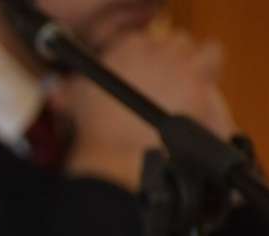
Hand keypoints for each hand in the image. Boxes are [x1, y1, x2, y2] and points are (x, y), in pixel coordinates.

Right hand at [52, 29, 236, 190]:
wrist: (119, 160)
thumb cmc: (97, 137)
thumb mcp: (74, 106)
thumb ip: (70, 90)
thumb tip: (57, 88)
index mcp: (120, 50)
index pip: (140, 42)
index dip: (144, 63)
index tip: (144, 80)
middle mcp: (147, 48)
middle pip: (169, 42)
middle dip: (169, 62)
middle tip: (165, 88)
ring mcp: (174, 59)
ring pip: (193, 45)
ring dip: (192, 63)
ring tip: (186, 88)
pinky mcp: (196, 76)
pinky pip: (211, 57)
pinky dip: (209, 72)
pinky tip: (200, 92)